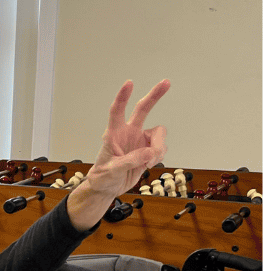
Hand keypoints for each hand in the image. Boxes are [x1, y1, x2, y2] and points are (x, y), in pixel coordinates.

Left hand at [86, 79, 169, 197]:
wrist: (108, 188)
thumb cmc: (103, 177)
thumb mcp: (112, 170)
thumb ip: (130, 161)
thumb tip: (150, 153)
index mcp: (114, 134)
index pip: (117, 112)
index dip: (122, 97)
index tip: (129, 83)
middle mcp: (128, 133)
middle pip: (143, 109)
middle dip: (154, 96)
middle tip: (166, 83)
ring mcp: (139, 140)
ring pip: (158, 134)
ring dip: (159, 147)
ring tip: (149, 162)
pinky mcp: (148, 149)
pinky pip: (161, 148)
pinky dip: (159, 156)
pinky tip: (149, 164)